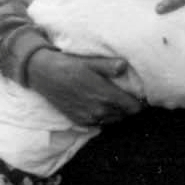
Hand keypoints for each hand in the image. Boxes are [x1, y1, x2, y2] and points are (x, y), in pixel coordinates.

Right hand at [25, 48, 142, 127]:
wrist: (44, 75)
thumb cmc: (68, 65)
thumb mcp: (89, 61)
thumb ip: (108, 66)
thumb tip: (125, 66)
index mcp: (105, 95)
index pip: (133, 107)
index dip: (140, 102)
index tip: (141, 95)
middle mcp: (99, 111)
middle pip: (125, 115)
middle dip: (129, 107)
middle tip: (128, 95)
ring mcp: (89, 118)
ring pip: (113, 120)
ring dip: (117, 112)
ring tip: (115, 99)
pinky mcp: (80, 121)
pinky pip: (100, 122)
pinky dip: (104, 116)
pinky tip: (100, 104)